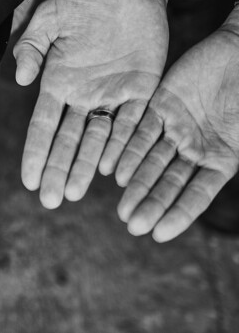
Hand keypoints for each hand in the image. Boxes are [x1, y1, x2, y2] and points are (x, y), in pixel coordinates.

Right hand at [14, 0, 167, 207]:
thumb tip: (21, 79)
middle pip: (68, 141)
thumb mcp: (48, 19)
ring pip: (98, 139)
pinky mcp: (142, 88)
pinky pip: (133, 123)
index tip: (27, 179)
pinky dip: (123, 146)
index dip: (35, 153)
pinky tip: (113, 171)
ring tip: (73, 193)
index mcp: (58, 82)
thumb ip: (30, 47)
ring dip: (86, 167)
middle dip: (57, 170)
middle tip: (49, 201)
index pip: (43, 126)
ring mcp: (112, 94)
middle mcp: (83, 95)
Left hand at [115, 16, 238, 241]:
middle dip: (151, 203)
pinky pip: (140, 131)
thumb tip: (224, 173)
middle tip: (131, 224)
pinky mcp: (159, 107)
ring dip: (136, 183)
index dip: (179, 214)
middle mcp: (195, 148)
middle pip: (168, 182)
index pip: (197, 194)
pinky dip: (128, 151)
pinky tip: (114, 170)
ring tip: (121, 206)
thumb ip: (235, 155)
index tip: (159, 235)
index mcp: (222, 159)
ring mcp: (176, 128)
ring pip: (151, 161)